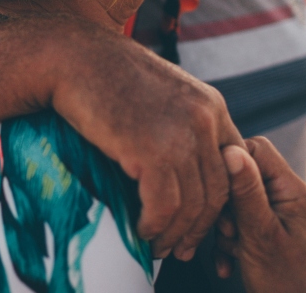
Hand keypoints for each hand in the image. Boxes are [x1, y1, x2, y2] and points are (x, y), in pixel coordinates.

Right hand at [49, 38, 244, 260]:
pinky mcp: (153, 152)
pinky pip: (164, 207)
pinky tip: (141, 231)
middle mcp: (204, 120)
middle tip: (183, 248)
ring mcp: (182, 136)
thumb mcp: (159, 91)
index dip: (221, 199)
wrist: (72, 57)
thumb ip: (180, 119)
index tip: (204, 221)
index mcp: (210, 105)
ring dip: (175, 234)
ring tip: (157, 246)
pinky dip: (154, 227)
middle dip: (201, 227)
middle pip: (218, 191)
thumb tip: (180, 159)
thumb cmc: (105, 73)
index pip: (234, 164)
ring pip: (193, 205)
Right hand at [215, 137, 305, 292]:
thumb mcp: (261, 234)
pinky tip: (228, 265)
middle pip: (241, 177)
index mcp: (292, 191)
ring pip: (235, 204)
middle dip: (225, 205)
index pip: (256, 149)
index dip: (230, 163)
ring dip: (225, 229)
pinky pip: (238, 226)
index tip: (216, 189)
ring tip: (233, 251)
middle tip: (228, 231)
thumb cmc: (288, 283)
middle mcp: (288, 198)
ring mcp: (279, 217)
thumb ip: (246, 192)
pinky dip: (228, 245)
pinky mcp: (268, 234)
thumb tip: (229, 149)